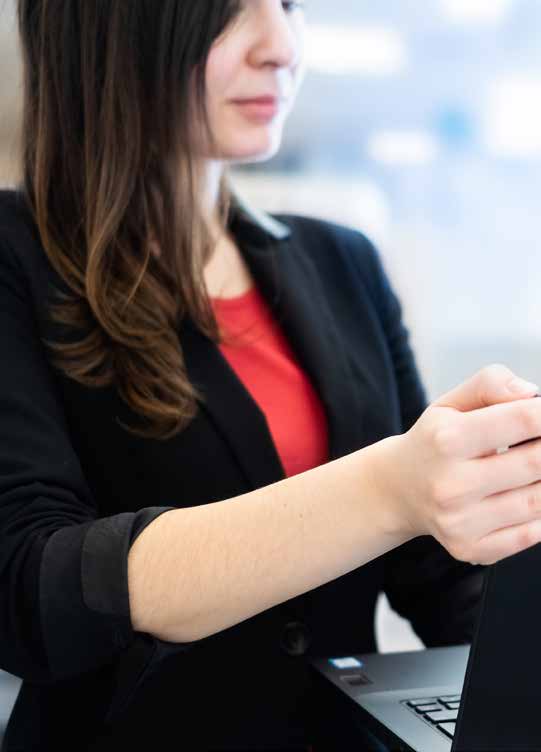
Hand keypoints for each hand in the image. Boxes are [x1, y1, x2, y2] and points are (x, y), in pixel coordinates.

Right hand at [377, 364, 540, 564]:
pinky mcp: (471, 549)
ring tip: (530, 469)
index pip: (524, 420)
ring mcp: (461, 521)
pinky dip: (539, 514)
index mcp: (447, 438)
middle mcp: (451, 483)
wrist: (398, 490)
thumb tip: (530, 395)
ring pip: (539, 501)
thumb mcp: (451, 403)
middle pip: (537, 462)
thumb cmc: (434, 442)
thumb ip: (491, 384)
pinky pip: (531, 534)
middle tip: (539, 444)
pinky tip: (525, 495)